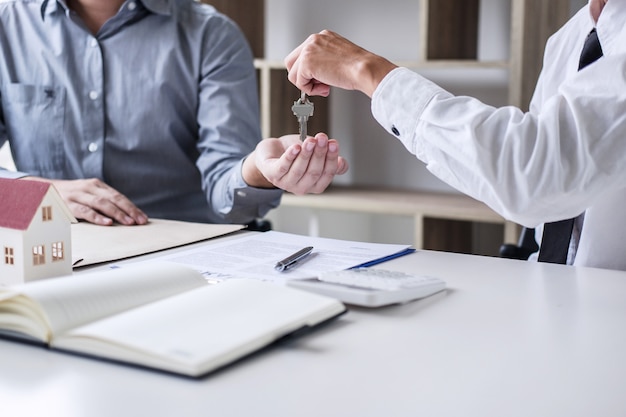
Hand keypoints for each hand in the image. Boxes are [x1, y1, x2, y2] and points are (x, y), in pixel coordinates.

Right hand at [22, 177, 147, 225]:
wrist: (43, 190)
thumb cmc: (71, 196)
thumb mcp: (88, 194)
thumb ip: (104, 202)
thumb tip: (125, 216)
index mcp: (97, 185)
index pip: (118, 196)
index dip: (132, 207)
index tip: (143, 218)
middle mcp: (89, 188)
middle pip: (113, 199)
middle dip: (129, 210)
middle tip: (140, 221)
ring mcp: (78, 195)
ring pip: (101, 203)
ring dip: (117, 213)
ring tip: (128, 222)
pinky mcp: (67, 204)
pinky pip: (85, 211)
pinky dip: (97, 217)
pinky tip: (107, 222)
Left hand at [243, 132, 347, 194]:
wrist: (272, 152)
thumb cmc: (296, 153)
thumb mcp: (316, 155)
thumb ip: (329, 160)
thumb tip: (342, 164)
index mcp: (316, 185)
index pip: (327, 174)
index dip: (331, 159)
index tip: (333, 143)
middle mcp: (302, 187)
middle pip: (314, 172)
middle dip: (319, 154)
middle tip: (322, 138)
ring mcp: (287, 183)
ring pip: (299, 169)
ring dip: (306, 154)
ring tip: (310, 140)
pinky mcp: (273, 175)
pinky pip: (283, 166)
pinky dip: (290, 156)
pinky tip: (296, 147)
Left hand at [284, 30, 397, 97]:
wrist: (365, 69)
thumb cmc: (358, 67)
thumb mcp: (338, 58)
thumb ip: (324, 60)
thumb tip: (314, 74)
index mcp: (322, 37)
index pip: (303, 54)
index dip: (308, 71)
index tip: (318, 79)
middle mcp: (314, 40)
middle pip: (292, 62)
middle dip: (302, 77)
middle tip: (317, 85)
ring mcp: (309, 50)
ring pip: (294, 73)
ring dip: (307, 85)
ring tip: (324, 87)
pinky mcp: (306, 63)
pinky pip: (299, 82)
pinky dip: (310, 90)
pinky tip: (325, 88)